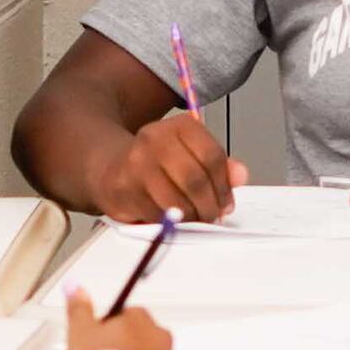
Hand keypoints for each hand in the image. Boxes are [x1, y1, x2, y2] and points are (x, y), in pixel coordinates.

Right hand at [94, 105, 237, 225]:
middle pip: (195, 180)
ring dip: (191, 217)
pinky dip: (169, 224)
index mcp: (179, 126)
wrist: (109, 166)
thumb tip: (241, 176)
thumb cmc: (157, 162)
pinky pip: (156, 215)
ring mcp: (136, 164)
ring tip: (194, 219)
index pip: (212, 156)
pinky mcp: (123, 190)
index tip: (227, 203)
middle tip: (213, 216)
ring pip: (176, 201)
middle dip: (209, 205)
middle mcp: (155, 139)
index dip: (224, 185)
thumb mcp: (190, 153)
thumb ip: (218, 164)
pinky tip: (171, 220)